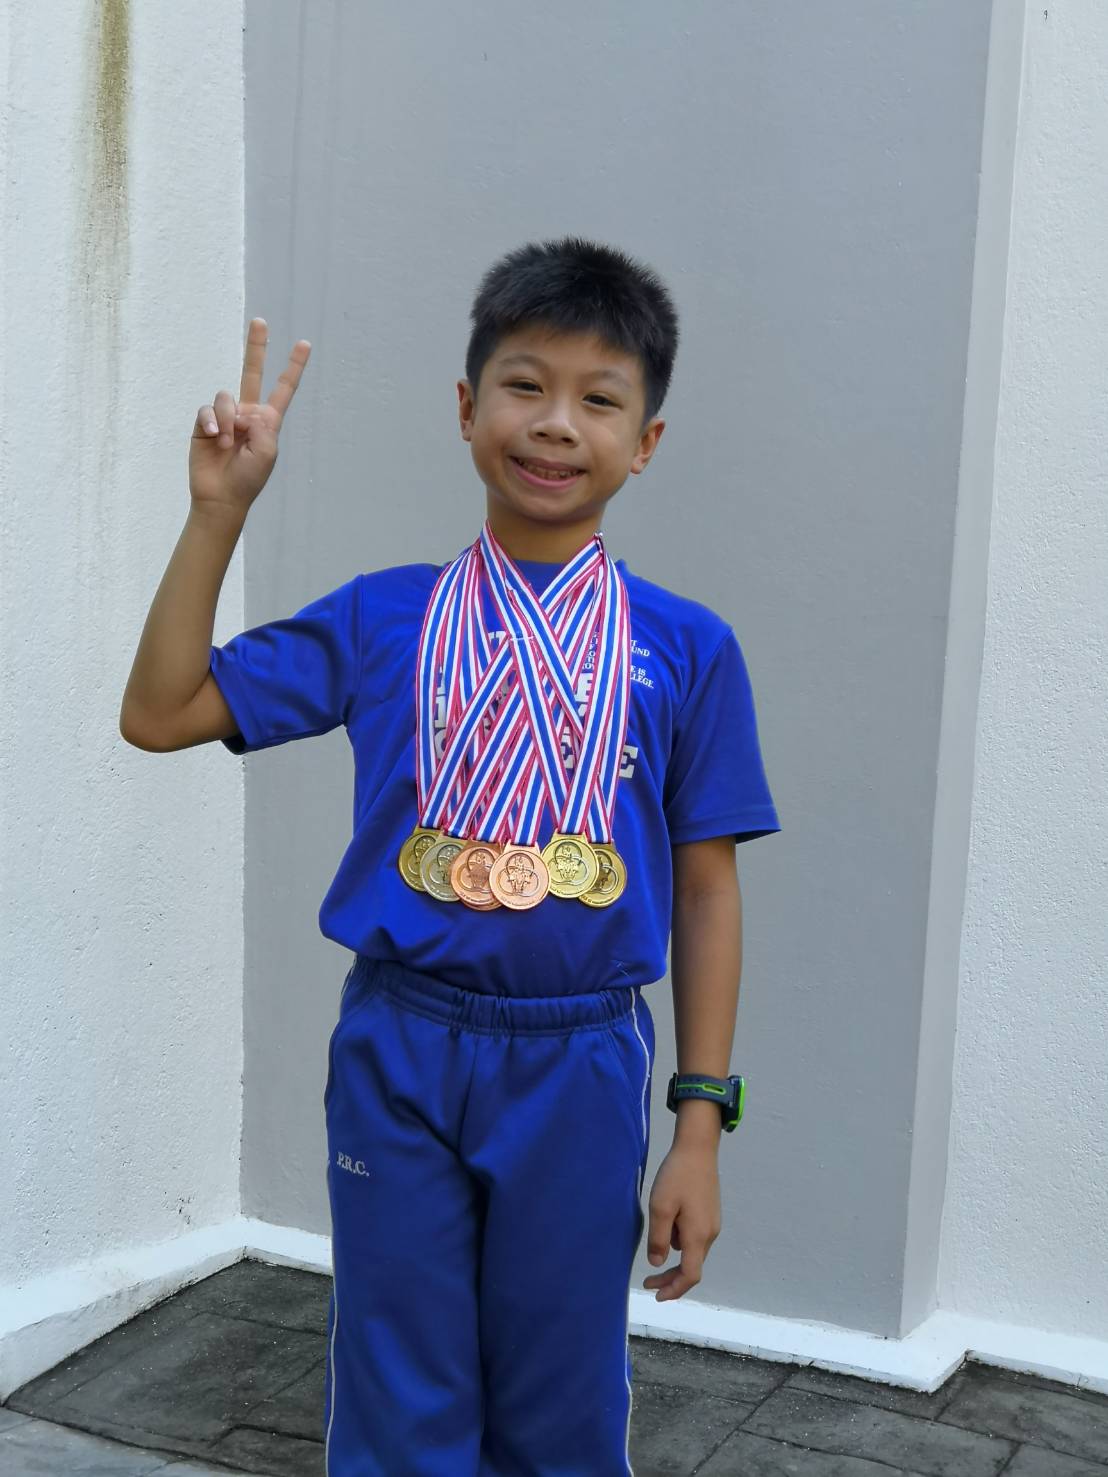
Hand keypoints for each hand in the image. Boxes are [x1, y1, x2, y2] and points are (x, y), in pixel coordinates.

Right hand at [189, 318, 310, 516]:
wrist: (221, 496)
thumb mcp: (266, 452)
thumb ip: (263, 424)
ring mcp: (226, 416)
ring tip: (227, 444)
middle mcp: (248, 413)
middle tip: (260, 321)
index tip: (304, 344)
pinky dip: (213, 421)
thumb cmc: (248, 478)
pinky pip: (208, 408)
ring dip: (228, 421)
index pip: (283, 389)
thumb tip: (243, 408)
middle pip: (252, 373)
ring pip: (226, 397)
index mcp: (268, 421)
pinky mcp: (205, 422)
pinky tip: (215, 436)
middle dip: (256, 347)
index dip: (293, 367)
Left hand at [643, 1142, 720, 1300]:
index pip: (690, 1275)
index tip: (656, 1294)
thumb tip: (658, 1264)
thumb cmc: (677, 1176)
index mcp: (698, 1235)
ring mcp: (712, 1223)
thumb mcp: (660, 1207)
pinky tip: (668, 1222)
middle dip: (672, 1278)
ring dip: (675, 1257)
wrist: (698, 1148)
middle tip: (649, 1282)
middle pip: (693, 1266)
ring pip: (693, 1251)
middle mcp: (710, 1234)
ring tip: (655, 1235)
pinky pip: (695, 1237)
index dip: (674, 1290)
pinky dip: (680, 1241)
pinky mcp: (710, 1213)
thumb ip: (659, 1239)